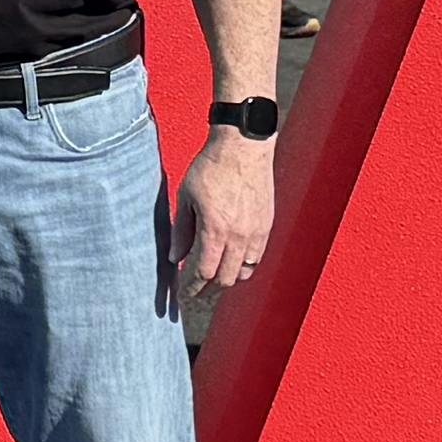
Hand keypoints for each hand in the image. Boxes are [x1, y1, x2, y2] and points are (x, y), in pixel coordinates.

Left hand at [166, 125, 275, 315]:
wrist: (243, 146)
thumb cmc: (211, 167)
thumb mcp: (185, 197)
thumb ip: (181, 231)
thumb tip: (174, 257)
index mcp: (215, 230)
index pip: (203, 273)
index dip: (192, 288)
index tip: (184, 295)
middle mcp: (238, 236)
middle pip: (224, 279)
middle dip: (208, 291)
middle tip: (196, 294)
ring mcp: (256, 232)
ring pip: (243, 272)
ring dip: (227, 280)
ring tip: (213, 280)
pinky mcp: (266, 225)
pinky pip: (257, 257)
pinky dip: (243, 266)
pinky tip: (232, 264)